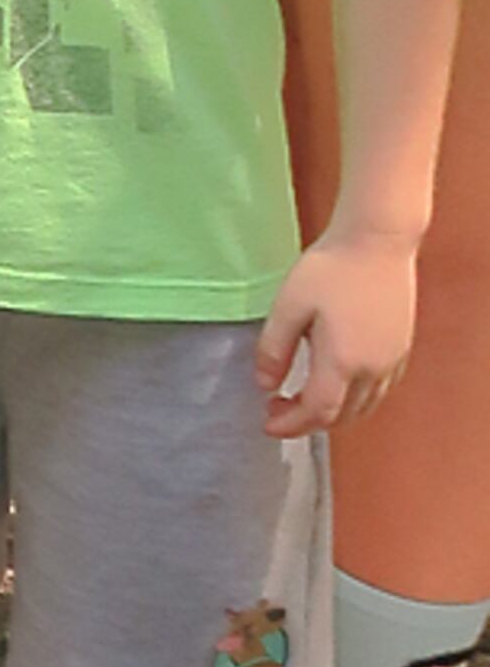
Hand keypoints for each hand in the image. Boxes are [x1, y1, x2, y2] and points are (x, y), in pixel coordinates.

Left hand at [258, 227, 418, 437]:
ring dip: (333, 413)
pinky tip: (338, 383)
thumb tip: (265, 385)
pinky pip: (380, 390)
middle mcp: (373, 368)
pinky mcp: (401, 348)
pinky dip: (356, 399)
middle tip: (279, 409)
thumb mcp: (288, 306)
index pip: (317, 413)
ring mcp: (392, 359)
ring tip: (303, 399)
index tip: (268, 422)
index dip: (290, 426)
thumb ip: (273, 350)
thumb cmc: (331, 267)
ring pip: (364, 407)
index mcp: (342, 362)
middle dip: (307, 422)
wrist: (379, 240)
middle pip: (341, 416)